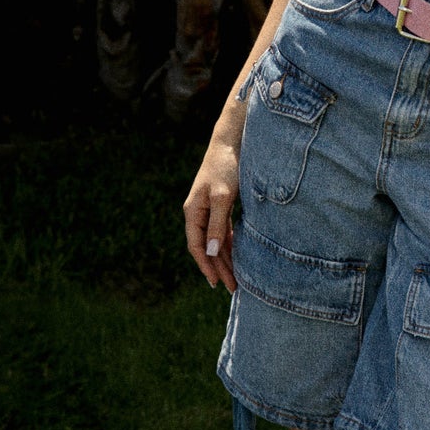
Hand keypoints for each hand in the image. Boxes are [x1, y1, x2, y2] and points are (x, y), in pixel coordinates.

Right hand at [183, 131, 241, 293]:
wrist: (232, 142)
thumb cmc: (226, 167)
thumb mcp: (223, 197)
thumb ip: (217, 225)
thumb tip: (210, 251)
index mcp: (193, 212)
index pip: (197, 246)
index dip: (206, 266)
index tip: (216, 283)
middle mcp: (198, 212)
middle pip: (206, 247)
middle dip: (218, 267)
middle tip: (231, 287)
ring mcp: (209, 209)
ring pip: (215, 240)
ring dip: (224, 259)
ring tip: (235, 278)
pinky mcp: (221, 205)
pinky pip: (223, 231)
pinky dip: (229, 244)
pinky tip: (236, 255)